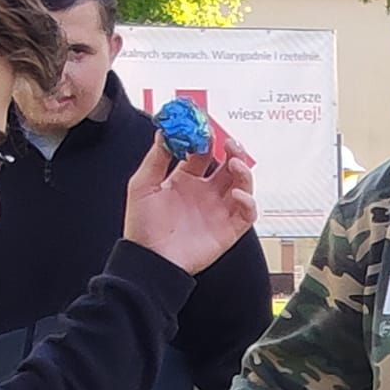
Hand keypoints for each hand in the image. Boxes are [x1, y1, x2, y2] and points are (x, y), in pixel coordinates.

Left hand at [123, 133, 256, 274]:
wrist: (150, 261)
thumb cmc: (142, 227)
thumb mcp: (142, 185)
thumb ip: (156, 157)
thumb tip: (165, 131)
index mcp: (184, 180)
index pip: (203, 153)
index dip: (207, 139)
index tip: (205, 129)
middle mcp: (204, 193)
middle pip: (228, 166)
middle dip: (233, 151)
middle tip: (230, 142)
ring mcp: (218, 211)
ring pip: (242, 185)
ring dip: (244, 172)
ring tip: (235, 164)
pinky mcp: (228, 230)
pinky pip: (247, 213)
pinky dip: (248, 202)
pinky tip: (237, 194)